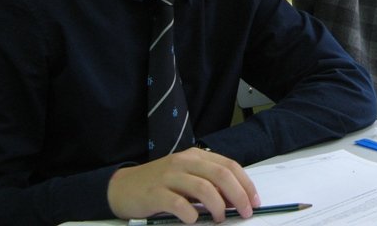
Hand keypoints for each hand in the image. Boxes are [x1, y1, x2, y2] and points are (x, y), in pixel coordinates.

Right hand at [107, 147, 259, 222]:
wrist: (122, 187)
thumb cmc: (159, 184)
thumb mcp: (187, 177)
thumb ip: (209, 183)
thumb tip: (236, 200)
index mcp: (196, 156)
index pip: (229, 166)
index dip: (246, 184)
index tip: (254, 201)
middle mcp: (184, 162)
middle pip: (221, 175)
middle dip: (238, 195)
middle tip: (244, 212)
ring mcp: (169, 176)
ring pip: (203, 188)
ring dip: (218, 206)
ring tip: (220, 218)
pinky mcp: (155, 193)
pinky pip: (178, 203)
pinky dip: (191, 214)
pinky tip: (193, 220)